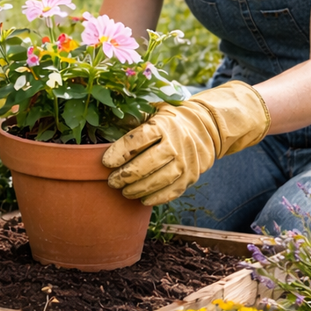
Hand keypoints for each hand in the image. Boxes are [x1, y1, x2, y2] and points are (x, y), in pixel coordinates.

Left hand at [101, 81, 269, 204]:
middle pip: (147, 163)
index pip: (138, 140)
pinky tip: (143, 199)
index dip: (119, 153)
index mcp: (162, 125)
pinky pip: (174, 190)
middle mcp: (176, 143)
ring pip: (160, 179)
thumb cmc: (170, 120)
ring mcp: (186, 161)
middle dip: (126, 175)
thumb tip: (109, 124)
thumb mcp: (153, 110)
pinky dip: (157, 197)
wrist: (205, 127)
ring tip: (124, 191)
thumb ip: (133, 117)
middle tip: (112, 181)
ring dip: (139, 189)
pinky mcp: (192, 175)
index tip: (105, 162)